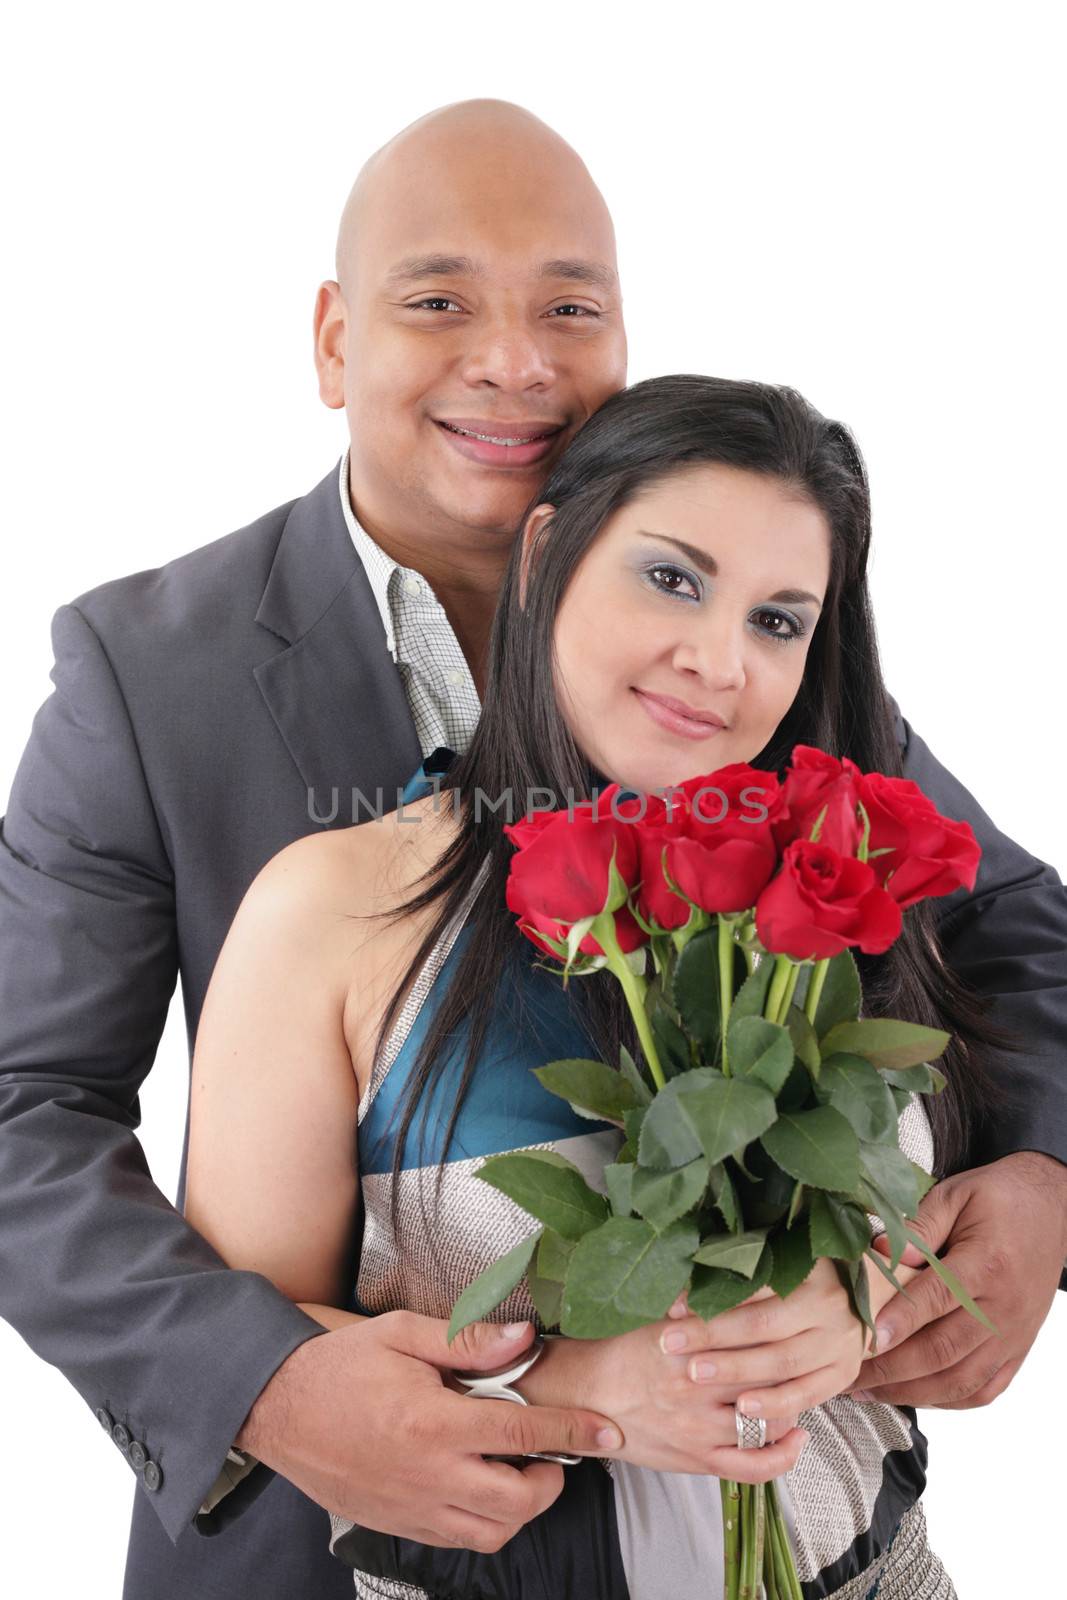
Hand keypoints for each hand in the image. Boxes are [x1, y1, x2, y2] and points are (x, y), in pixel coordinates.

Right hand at [236, 1313, 621, 1552]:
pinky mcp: (398, 1525)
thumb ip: (467, 1340)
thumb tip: (525, 1336)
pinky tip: (482, 1486)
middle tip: (554, 1452)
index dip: (572, 1432)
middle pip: (518, 1501)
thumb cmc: (338, 1366)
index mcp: (433, 1423)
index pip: (523, 1431)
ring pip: (493, 1532)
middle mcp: (428, 1475)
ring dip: (521, 1506)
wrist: (276, 1409)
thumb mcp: (402, 1334)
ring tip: (522, 1471)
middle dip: (552, 1479)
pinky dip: (486, 1522)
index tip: (605, 1431)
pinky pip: (459, 1540)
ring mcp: (413, 1508)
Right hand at [514, 1323, 808, 1484]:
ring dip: (790, 1406)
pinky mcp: (696, 1459)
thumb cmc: (619, 1348)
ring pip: (765, 1420)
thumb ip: (697, 1300)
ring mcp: (697, 1428)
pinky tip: (796, 1440)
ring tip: (801, 1390)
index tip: (794, 1316)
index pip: (750, 1333)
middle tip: (804, 1351)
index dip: (779, 1325)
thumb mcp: (654, 1313)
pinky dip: (781, 1458)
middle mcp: (694, 1387)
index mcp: (684, 1343)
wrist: (584, 1393)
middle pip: (764, 1375)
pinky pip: (751, 1468)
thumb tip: (734, 1275)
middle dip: (790, 1364)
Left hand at [658, 1255, 919, 1423]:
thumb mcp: (789, 1257)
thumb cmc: (813, 1273)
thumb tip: (691, 1266)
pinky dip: (774, 1404)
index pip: (754, 1284)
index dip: (713, 1296)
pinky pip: (806, 1394)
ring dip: (735, 1369)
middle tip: (671, 1343)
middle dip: (712, 1335)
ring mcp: (839, 1344)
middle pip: (763, 1323)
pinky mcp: (843, 1374)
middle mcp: (830, 1306)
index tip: (673, 1306)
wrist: (874, 1296)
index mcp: (812, 1269)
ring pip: (781, 1361)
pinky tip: (742, 1408)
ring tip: (694, 1373)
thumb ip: (750, 1264)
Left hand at [846, 1152, 1066, 1408]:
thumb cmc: (998, 1199)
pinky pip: (985, 1388)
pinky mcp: (1018, 1348)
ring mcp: (1013, 1334)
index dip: (901, 1319)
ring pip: (962, 1379)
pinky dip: (948, 1400)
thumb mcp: (955, 1195)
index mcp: (987, 1262)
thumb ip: (919, 1225)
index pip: (939, 1297)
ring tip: (871, 1392)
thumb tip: (879, 1249)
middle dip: (893, 1369)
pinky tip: (916, 1395)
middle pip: (945, 1348)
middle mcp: (1003, 1307)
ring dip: (913, 1392)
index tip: (868, 1337)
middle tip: (850, 1376)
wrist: (1052, 1209)